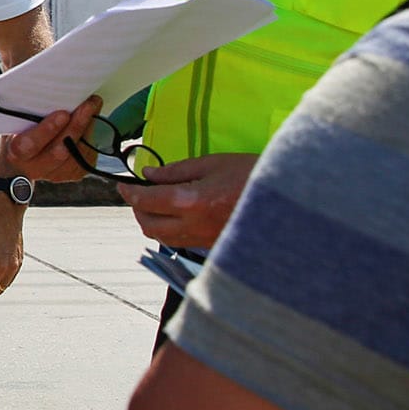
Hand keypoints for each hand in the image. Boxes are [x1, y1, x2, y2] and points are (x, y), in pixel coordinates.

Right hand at [0, 92, 102, 183]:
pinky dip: (91, 138)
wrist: (26, 140)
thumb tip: (35, 74)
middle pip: (58, 150)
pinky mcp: (71, 173)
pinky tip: (92, 120)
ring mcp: (53, 174)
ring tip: (92, 105)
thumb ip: (23, 99)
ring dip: (87, 129)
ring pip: (75, 154)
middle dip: (76, 125)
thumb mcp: (15, 108)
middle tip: (87, 104)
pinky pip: (85, 158)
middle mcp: (32, 168)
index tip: (62, 113)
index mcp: (14, 151)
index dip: (46, 130)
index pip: (29, 145)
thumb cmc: (22, 116)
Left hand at [117, 153, 257, 249]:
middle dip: (137, 209)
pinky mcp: (213, 245)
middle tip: (137, 193)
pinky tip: (177, 214)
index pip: (146, 200)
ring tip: (155, 203)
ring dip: (152, 221)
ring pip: (163, 238)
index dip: (129, 192)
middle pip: (148, 225)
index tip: (123, 185)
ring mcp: (204, 239)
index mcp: (191, 202)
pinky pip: (181, 242)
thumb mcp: (212, 163)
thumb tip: (149, 174)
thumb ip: (176, 171)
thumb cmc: (252, 174)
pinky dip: (170, 229)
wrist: (285, 199)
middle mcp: (194, 226)